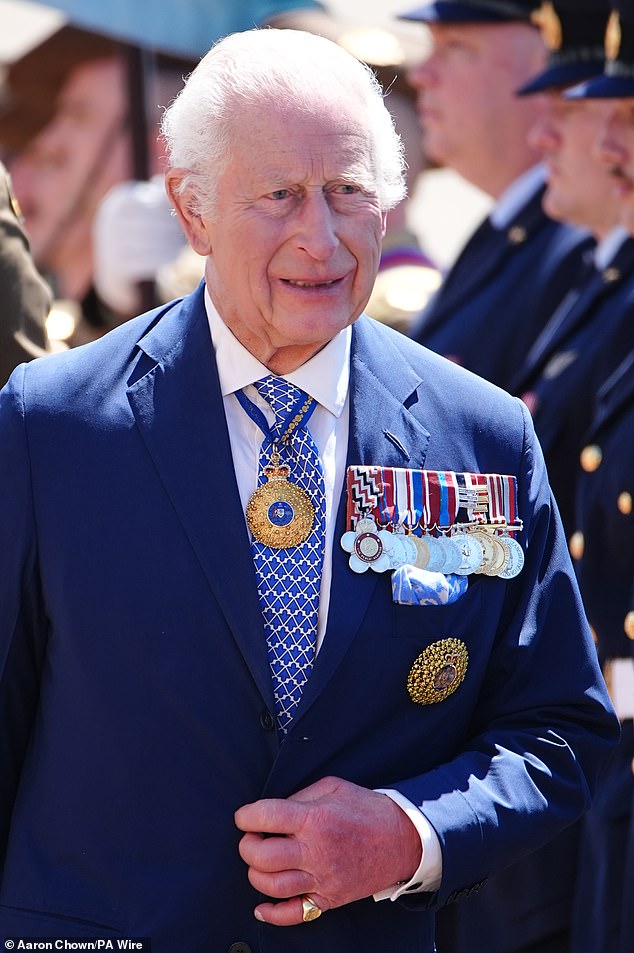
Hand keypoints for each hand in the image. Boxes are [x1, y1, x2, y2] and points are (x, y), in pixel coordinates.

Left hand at [234, 775, 421, 925]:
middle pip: (261, 856)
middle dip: (247, 846)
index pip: (264, 817)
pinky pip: (294, 914)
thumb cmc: (366, 810)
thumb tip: (272, 811)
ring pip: (272, 885)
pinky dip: (271, 913)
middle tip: (252, 839)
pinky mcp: (329, 898)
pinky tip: (261, 905)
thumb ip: (299, 797)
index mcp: (314, 818)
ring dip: (255, 874)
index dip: (246, 816)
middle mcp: (315, 851)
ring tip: (260, 862)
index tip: (244, 816)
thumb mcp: (332, 787)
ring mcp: (322, 878)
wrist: (402, 839)